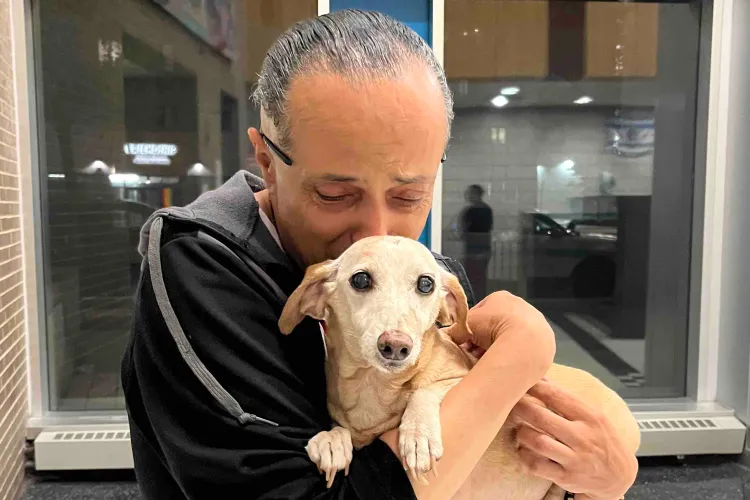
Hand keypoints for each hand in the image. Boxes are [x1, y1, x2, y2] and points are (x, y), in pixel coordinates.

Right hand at [447, 291, 554, 367]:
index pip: (481, 311)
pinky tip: (507, 364)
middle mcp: (521, 305)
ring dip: (499, 348)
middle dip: (484, 340)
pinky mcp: (546, 339)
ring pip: (512, 337)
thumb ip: (456, 330)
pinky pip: (525, 348)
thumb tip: (449, 337)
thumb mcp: (466, 325)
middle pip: (497, 325)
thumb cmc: (493, 327)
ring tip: (490, 361)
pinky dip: (516, 355)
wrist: (525, 342)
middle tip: (475, 354)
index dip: (471, 327)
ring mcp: (536, 322)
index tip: (466, 341)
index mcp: (501, 297)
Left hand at [511, 381, 637, 499]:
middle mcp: (583, 438)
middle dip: (521, 407)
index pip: (556, 396)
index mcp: (590, 417)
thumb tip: (542, 378)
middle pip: (542, 417)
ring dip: (522, 432)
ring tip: (519, 427)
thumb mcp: (594, 416)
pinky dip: (525, 456)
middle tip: (511, 403)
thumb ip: (568, 399)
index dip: (534, 386)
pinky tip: (523, 449)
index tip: (522, 381)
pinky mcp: (567, 478)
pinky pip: (538, 466)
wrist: (620, 476)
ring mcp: (575, 459)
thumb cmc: (603, 440)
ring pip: (538, 442)